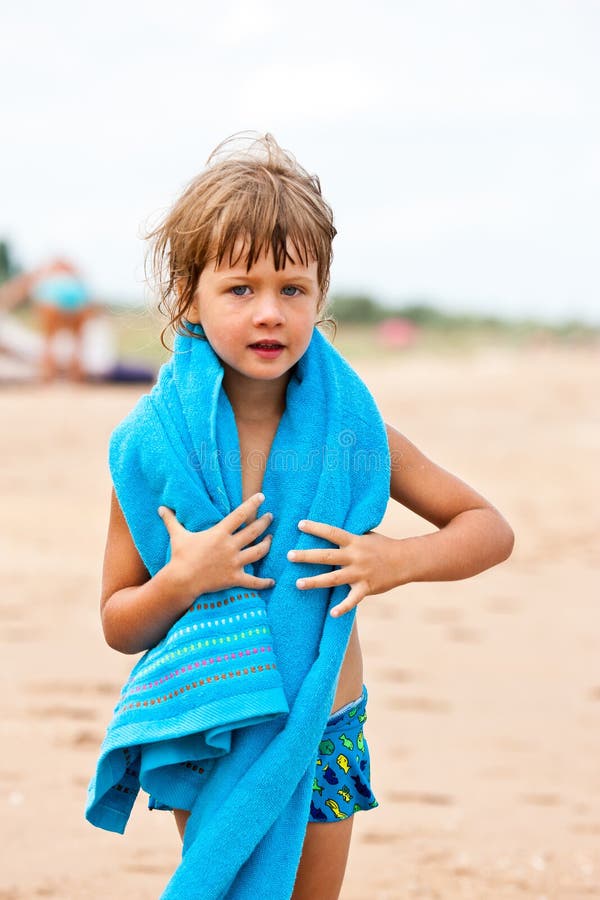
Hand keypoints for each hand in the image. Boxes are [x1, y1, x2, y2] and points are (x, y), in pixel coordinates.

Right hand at [158, 492, 274, 599]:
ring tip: (271, 539)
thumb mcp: (177, 536)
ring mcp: (234, 563)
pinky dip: (264, 582)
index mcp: (219, 533)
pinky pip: (254, 581)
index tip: (261, 496)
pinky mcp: (234, 578)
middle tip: (270, 517)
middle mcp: (230, 546)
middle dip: (264, 522)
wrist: (181, 580)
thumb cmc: (180, 556)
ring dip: (267, 544)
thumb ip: (171, 520)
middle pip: (254, 531)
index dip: (252, 504)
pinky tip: (271, 581)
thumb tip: (161, 508)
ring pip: (259, 552)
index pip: (240, 514)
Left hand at [287, 520, 404, 616]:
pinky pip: (352, 600)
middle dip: (307, 556)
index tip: (300, 524)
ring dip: (315, 582)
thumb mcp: (366, 536)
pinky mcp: (366, 588)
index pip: (331, 532)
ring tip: (298, 584)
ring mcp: (360, 573)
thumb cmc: (383, 546)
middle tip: (289, 555)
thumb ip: (348, 537)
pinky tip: (332, 614)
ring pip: (333, 578)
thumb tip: (330, 532)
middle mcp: (355, 557)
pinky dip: (343, 607)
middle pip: (327, 556)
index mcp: (354, 541)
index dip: (316, 528)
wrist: (406, 560)